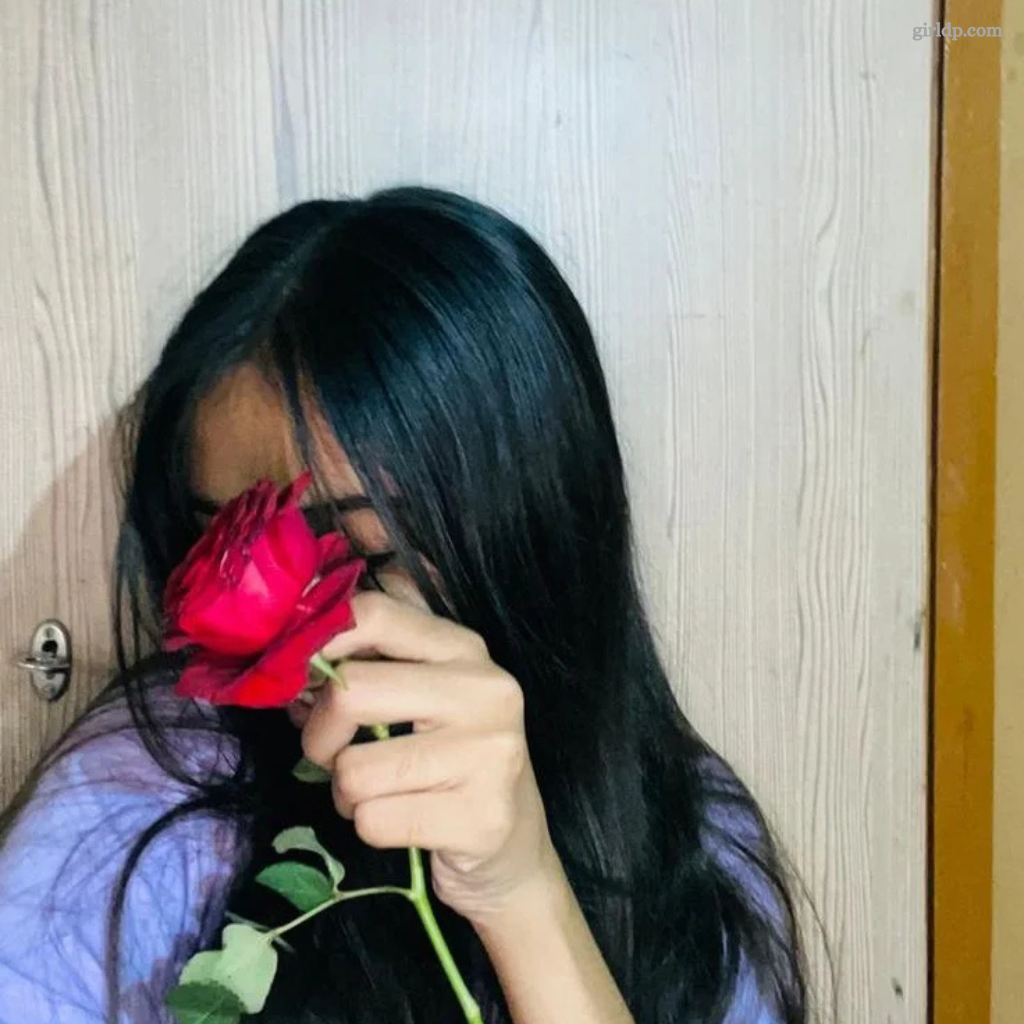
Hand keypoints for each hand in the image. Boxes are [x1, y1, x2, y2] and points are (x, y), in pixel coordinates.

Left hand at [297, 584, 561, 925]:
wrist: (512, 850)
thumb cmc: (449, 762)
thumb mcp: (423, 693)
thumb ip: (371, 661)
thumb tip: (291, 657)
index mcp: (464, 648)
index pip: (374, 614)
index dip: (317, 643)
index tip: (302, 678)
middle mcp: (485, 690)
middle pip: (351, 693)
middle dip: (321, 736)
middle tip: (335, 757)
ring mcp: (490, 753)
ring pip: (355, 769)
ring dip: (347, 793)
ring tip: (380, 794)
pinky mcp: (482, 817)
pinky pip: (374, 821)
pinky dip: (369, 828)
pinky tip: (402, 822)